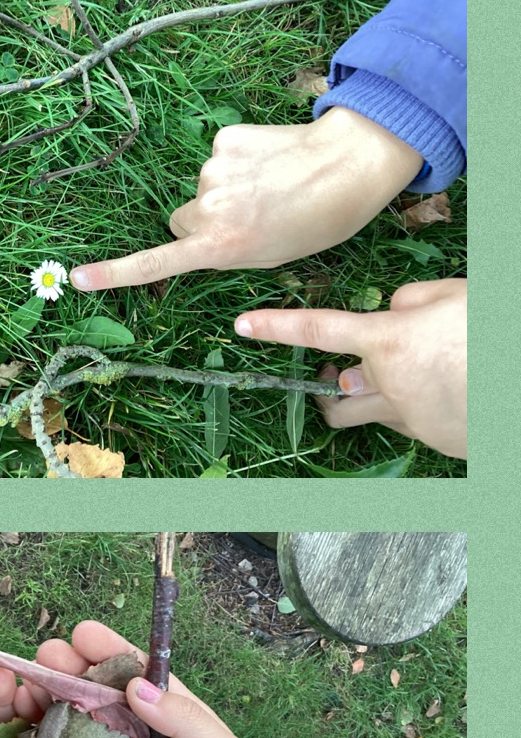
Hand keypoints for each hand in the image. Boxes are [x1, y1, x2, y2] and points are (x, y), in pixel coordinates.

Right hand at [36, 623, 281, 737]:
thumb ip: (185, 722)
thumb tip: (135, 686)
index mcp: (170, 715)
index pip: (134, 672)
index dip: (106, 649)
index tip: (79, 635)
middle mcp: (138, 735)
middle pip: (95, 694)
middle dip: (66, 671)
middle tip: (40, 660)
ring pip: (75, 727)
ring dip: (48, 706)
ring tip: (24, 695)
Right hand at [72, 108, 423, 291]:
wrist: (351, 162)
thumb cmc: (320, 220)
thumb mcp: (273, 254)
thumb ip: (226, 249)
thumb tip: (202, 231)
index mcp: (219, 247)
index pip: (154, 263)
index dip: (114, 273)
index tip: (77, 279)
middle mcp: (206, 209)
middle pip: (183, 219)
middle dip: (206, 221)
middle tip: (251, 219)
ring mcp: (210, 171)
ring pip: (205, 187)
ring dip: (229, 189)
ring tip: (273, 187)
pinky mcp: (222, 139)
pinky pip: (220, 156)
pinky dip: (239, 161)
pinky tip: (271, 162)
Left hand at [236, 278, 467, 458]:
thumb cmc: (494, 329)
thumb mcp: (456, 295)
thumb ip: (411, 300)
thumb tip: (391, 311)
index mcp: (389, 340)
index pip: (318, 330)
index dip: (276, 327)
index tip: (242, 326)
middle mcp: (390, 384)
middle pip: (338, 394)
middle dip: (341, 384)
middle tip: (361, 369)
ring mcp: (413, 419)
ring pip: (370, 414)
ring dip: (374, 400)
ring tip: (418, 379)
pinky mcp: (438, 443)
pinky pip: (411, 426)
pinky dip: (421, 410)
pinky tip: (454, 394)